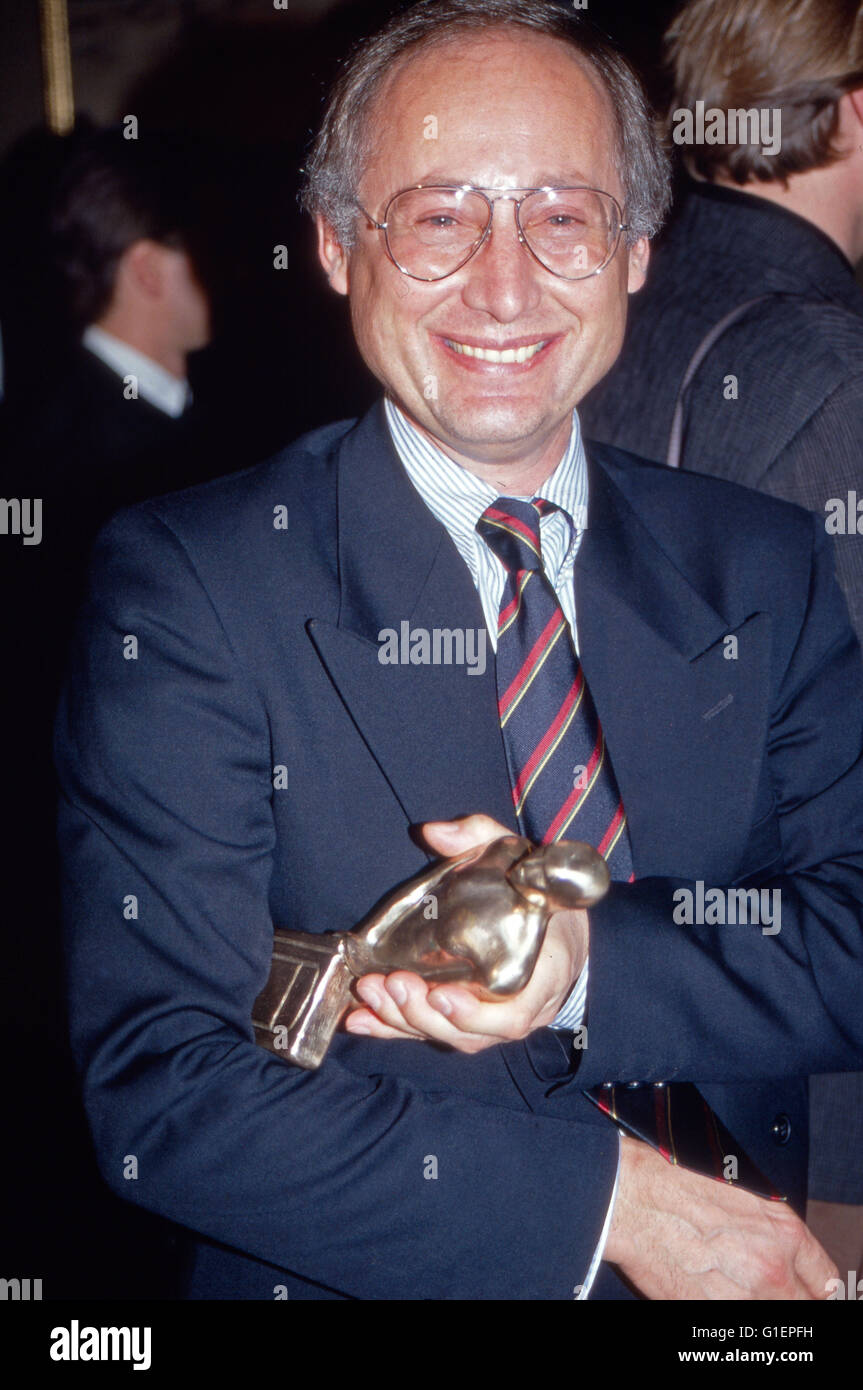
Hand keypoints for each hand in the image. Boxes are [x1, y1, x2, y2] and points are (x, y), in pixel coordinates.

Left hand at [343, 813, 588, 1052]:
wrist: (563, 937)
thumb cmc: (543, 898)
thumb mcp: (524, 860)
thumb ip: (481, 838)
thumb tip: (432, 832)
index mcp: (545, 976)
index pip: (515, 1013)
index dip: (476, 1014)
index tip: (442, 994)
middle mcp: (519, 1008)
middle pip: (470, 1032)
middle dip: (424, 1013)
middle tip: (392, 984)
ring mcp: (491, 1021)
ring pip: (447, 1036)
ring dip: (402, 1020)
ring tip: (370, 992)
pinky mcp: (466, 1022)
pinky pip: (430, 1032)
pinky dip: (391, 1029)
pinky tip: (360, 1019)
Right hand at [605, 1136, 838, 1299]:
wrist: (633, 1198)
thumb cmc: (676, 1183)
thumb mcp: (742, 1195)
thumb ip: (771, 1232)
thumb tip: (783, 1256)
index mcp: (784, 1234)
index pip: (826, 1280)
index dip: (818, 1289)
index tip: (810, 1292)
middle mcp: (771, 1270)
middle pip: (801, 1307)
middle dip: (785, 1299)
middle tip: (760, 1287)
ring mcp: (742, 1299)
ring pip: (766, 1317)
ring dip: (752, 1305)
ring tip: (724, 1282)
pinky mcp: (710, 1315)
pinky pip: (731, 1324)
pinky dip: (723, 1310)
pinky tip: (704, 1287)